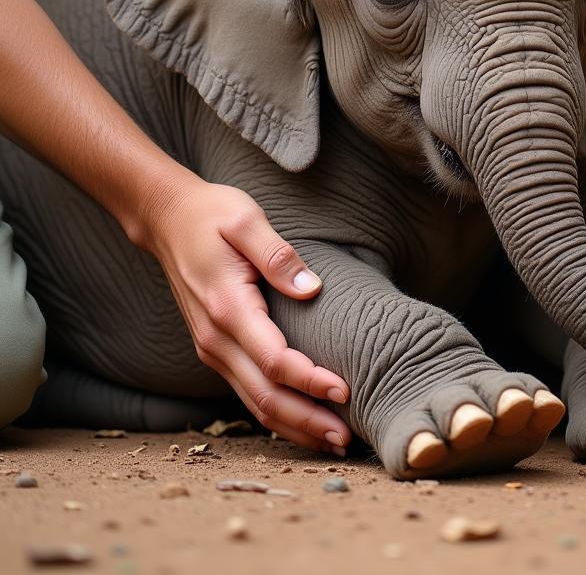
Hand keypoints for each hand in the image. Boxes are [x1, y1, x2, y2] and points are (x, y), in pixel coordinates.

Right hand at [130, 173, 350, 454]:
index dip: (310, 380)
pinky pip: (247, 392)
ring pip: (253, 403)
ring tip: (333, 441)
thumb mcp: (246, 220)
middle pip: (264, 395)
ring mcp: (212, 348)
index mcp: (228, 307)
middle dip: (307, 420)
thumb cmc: (212, 215)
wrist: (166, 221)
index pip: (274, 360)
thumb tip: (311, 288)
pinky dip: (276, 414)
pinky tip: (302, 423)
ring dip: (293, 426)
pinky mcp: (216, 350)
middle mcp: (216, 338)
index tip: (345, 390)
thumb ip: (278, 255)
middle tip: (348, 438)